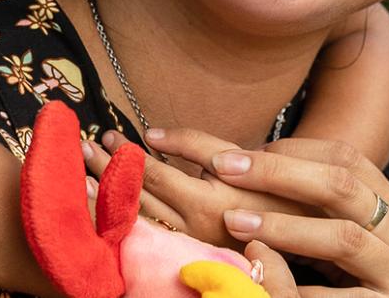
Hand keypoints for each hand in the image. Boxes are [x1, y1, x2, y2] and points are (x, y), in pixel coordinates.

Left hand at [83, 128, 318, 248]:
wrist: (306, 237)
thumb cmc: (279, 191)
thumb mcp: (246, 160)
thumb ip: (199, 147)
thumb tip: (154, 136)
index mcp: (213, 200)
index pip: (160, 170)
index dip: (133, 151)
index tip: (115, 134)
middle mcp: (198, 226)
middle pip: (142, 192)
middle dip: (110, 167)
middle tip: (86, 145)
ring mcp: (191, 244)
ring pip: (138, 216)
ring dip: (107, 192)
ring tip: (83, 171)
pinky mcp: (190, 254)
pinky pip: (147, 236)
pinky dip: (121, 218)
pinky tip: (103, 205)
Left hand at [216, 138, 388, 297]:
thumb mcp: (383, 241)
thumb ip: (342, 213)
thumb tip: (270, 176)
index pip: (347, 159)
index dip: (294, 149)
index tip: (244, 150)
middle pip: (341, 187)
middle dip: (278, 173)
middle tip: (224, 166)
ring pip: (342, 240)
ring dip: (284, 227)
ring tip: (236, 222)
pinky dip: (302, 290)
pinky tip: (268, 278)